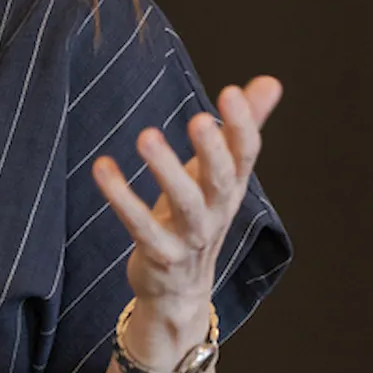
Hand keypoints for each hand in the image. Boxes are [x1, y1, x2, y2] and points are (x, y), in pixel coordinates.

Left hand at [91, 76, 281, 365]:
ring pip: (185, 205)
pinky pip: (141, 227)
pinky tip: (103, 168)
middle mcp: (217, 211)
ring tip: (146, 136)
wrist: (181, 290)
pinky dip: (122, 198)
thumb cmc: (198, 216)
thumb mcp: (220, 171)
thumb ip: (241, 127)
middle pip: (221, 180)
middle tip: (199, 117)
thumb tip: (270, 82)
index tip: (231, 92)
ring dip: (167, 171)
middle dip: (213, 150)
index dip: (242, 126)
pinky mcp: (160, 256)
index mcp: (231, 187)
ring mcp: (190, 238)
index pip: (246, 155)